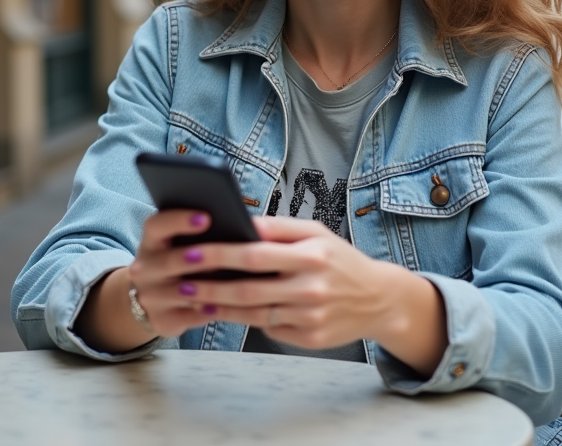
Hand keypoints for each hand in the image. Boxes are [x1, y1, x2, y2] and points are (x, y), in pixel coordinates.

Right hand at [120, 209, 225, 337]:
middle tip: (224, 254)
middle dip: (199, 258)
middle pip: (169, 261)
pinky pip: (189, 316)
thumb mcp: (175, 245)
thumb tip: (238, 226)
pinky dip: (209, 310)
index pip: (157, 225)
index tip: (206, 218)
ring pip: (180, 293)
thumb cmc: (175, 263)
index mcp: (151, 242)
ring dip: (207, 288)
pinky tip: (227, 305)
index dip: (179, 220)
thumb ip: (199, 235)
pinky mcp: (162, 320)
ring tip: (233, 282)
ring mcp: (150, 296)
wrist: (150, 301)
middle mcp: (144, 268)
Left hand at [173, 216, 398, 348]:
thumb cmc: (339, 260)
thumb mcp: (317, 233)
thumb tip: (239, 222)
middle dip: (210, 285)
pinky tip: (223, 310)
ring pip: (253, 314)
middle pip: (249, 288)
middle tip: (181, 280)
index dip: (220, 254)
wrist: (380, 300)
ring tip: (193, 296)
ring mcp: (311, 317)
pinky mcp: (310, 339)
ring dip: (219, 306)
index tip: (191, 252)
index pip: (256, 254)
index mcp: (312, 256)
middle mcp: (311, 288)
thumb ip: (278, 228)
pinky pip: (268, 329)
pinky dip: (243, 320)